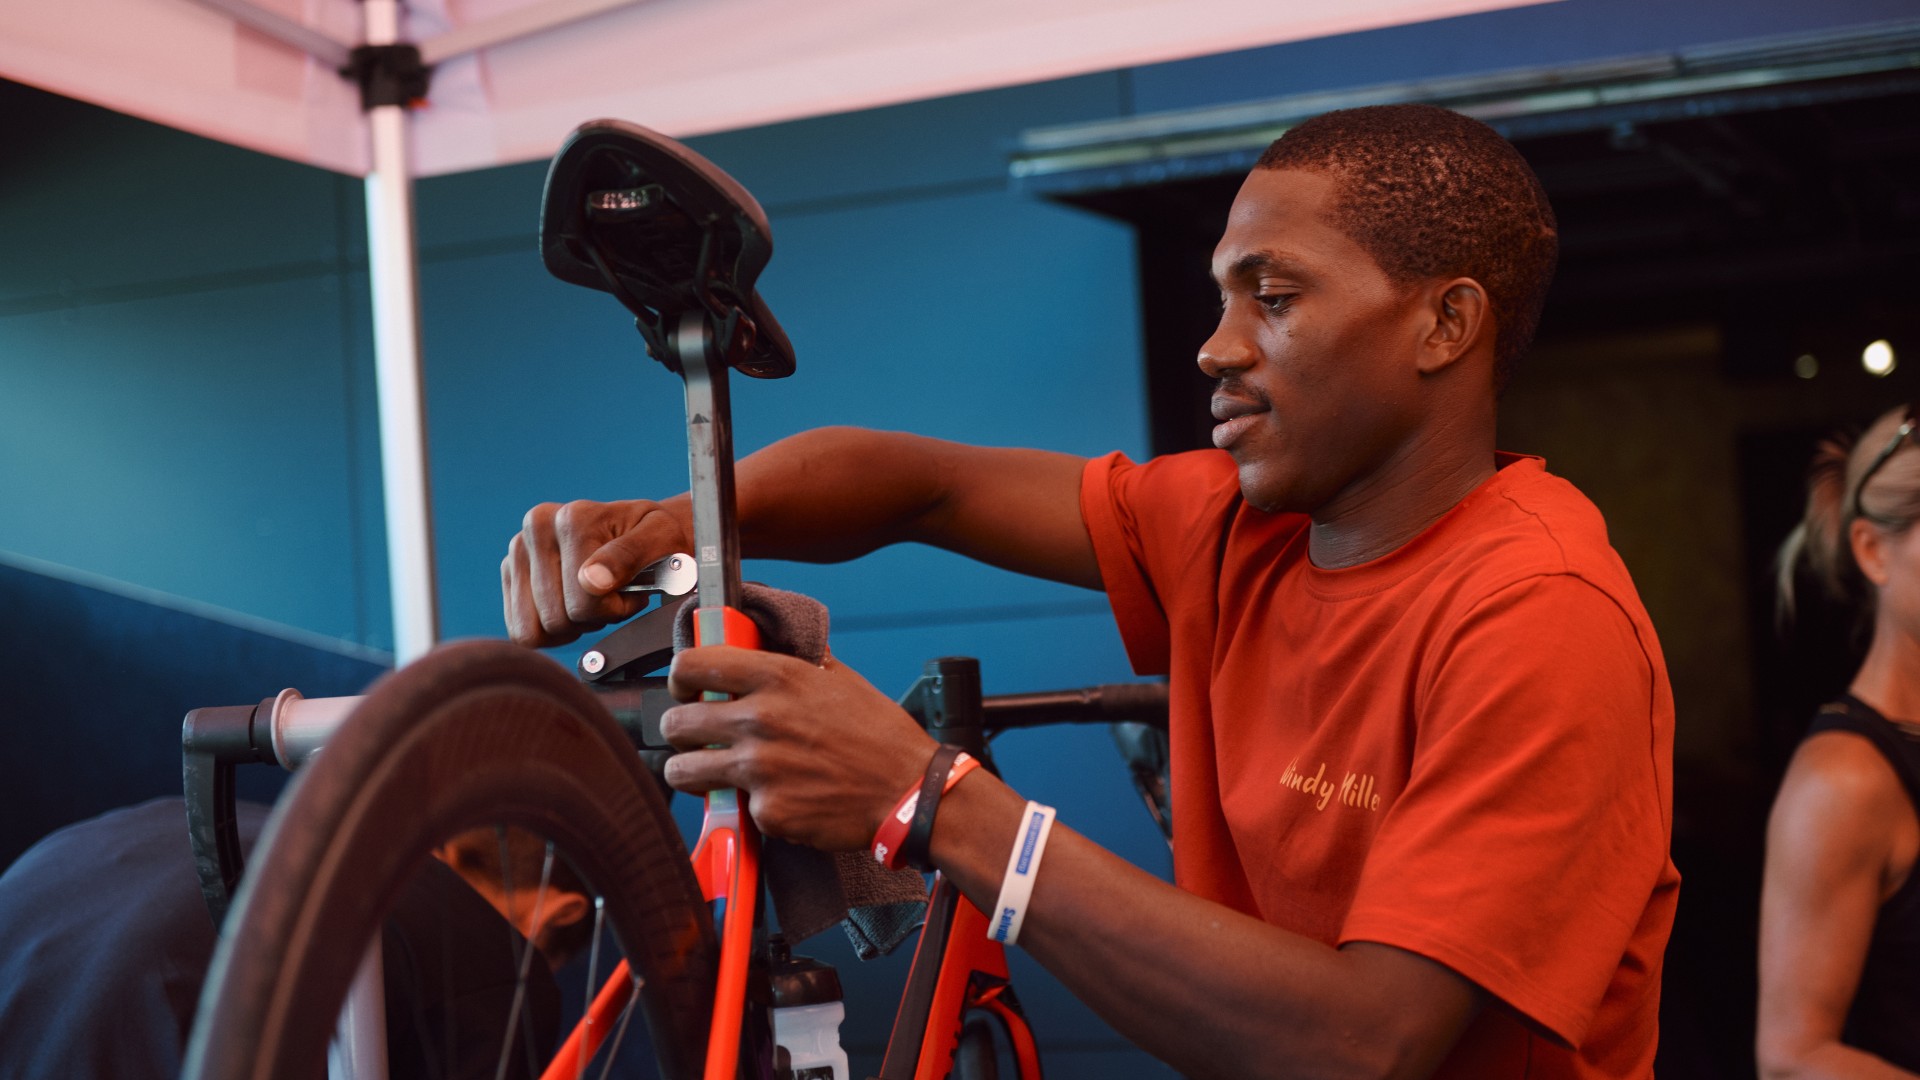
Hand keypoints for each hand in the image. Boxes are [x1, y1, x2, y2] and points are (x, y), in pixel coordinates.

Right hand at [501, 498, 692, 646]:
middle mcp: (536, 528)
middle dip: (592, 618)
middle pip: (556, 618)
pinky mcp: (510, 573)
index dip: (616, 608)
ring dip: (571, 625)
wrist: (642, 533)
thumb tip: (591, 581)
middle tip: (613, 595)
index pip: (583, 602)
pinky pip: (520, 631)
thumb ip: (630, 556)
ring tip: (594, 599)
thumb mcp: (662, 540)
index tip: (632, 588)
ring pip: (534, 629)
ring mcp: (518, 551)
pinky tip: (572, 607)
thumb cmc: (656, 539)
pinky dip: (551, 632)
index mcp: (572, 518)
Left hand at [661, 646, 936, 850]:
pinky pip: (735, 809)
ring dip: (692, 773)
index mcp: (778, 678)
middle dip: (680, 730)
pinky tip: (781, 798)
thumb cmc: (880, 737)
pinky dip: (751, 806)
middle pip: (676, 723)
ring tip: (713, 774)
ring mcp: (760, 770)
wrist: (910, 793)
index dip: (680, 677)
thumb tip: (766, 645)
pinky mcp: (767, 812)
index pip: (692, 663)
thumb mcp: (841, 680)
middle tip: (696, 737)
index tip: (685, 688)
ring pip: (683, 772)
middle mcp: (760, 720)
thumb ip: (797, 663)